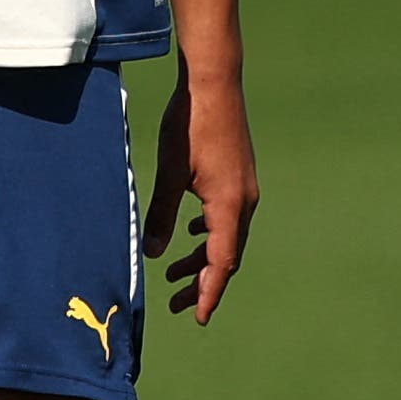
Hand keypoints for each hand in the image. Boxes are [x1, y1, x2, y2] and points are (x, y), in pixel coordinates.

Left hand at [143, 65, 257, 326]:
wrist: (214, 82)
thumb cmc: (190, 123)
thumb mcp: (170, 172)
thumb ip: (163, 215)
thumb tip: (155, 254)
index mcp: (229, 205)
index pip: (222, 262)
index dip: (209, 292)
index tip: (198, 317)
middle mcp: (244, 201)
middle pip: (226, 254)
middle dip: (203, 282)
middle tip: (178, 304)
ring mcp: (245, 187)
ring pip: (226, 235)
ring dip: (204, 256)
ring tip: (176, 273)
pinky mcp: (239, 174)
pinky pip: (227, 215)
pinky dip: (210, 231)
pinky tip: (192, 230)